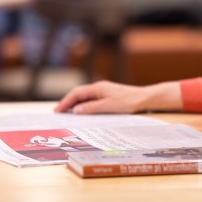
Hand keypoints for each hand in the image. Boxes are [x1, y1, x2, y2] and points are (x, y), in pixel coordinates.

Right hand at [54, 80, 181, 114]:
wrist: (144, 99)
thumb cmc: (128, 102)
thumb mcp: (108, 106)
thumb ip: (91, 108)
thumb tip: (76, 110)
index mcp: (97, 88)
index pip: (76, 93)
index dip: (65, 101)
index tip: (57, 110)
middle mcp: (98, 88)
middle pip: (78, 94)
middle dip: (67, 102)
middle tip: (58, 112)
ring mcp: (103, 92)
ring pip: (84, 97)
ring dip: (75, 104)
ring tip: (66, 113)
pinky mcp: (108, 96)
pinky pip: (91, 100)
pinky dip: (84, 105)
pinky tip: (82, 112)